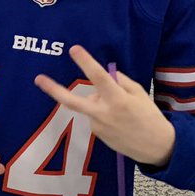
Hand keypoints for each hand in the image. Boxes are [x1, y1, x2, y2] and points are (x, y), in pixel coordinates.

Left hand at [33, 44, 174, 166]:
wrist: (156, 146)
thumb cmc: (149, 116)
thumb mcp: (139, 93)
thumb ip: (120, 82)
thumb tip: (104, 75)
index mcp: (118, 100)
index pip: (99, 77)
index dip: (86, 62)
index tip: (74, 49)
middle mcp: (104, 113)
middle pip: (72, 101)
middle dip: (54, 89)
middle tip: (38, 79)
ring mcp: (97, 126)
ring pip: (90, 105)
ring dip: (99, 102)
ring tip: (122, 112)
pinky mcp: (96, 134)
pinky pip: (94, 116)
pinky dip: (103, 113)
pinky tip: (119, 122)